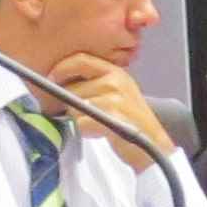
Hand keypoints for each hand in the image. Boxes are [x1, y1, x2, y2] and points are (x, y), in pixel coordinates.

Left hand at [46, 54, 167, 168]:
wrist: (154, 146)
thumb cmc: (131, 121)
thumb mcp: (119, 92)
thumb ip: (95, 83)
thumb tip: (60, 82)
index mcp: (115, 72)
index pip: (80, 60)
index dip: (62, 68)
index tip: (52, 78)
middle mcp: (114, 82)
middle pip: (72, 89)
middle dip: (72, 104)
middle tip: (84, 115)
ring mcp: (114, 100)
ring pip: (74, 108)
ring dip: (79, 119)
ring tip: (97, 124)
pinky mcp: (112, 119)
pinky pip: (81, 123)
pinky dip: (85, 131)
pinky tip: (98, 132)